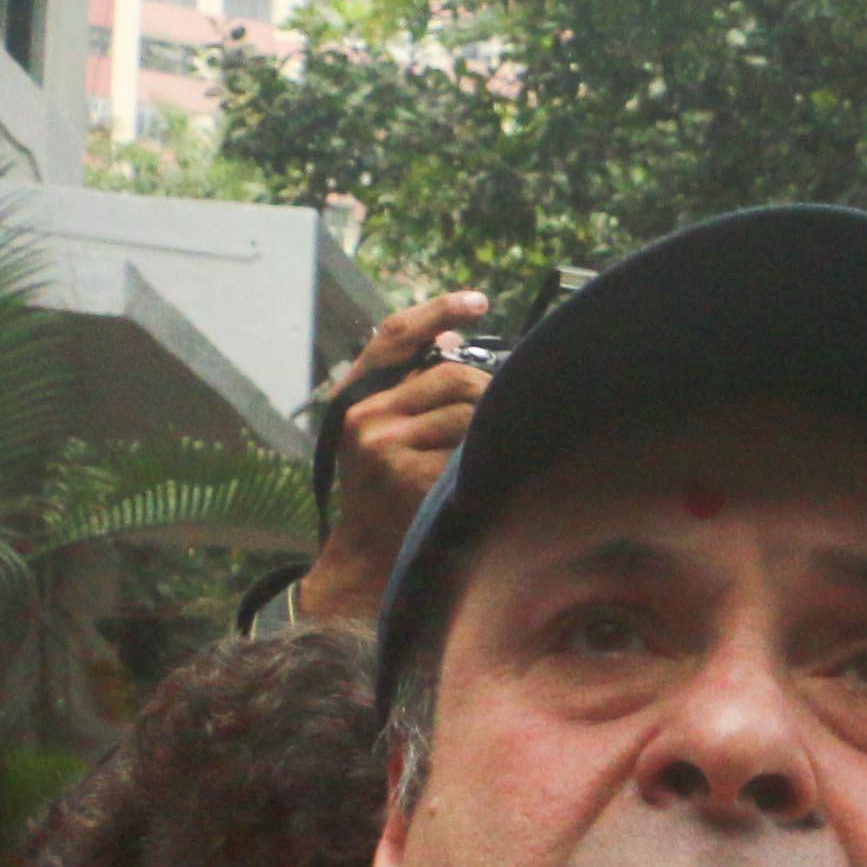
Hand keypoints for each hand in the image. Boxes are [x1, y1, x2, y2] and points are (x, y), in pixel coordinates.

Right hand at [291, 291, 491, 628]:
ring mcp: (384, 445)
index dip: (437, 312)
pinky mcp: (408, 475)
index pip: (396, 337)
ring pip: (467, 409)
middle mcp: (365, 416)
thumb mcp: (381, 442)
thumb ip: (410, 396)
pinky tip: (499, 474)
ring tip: (506, 450)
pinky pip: (472, 448)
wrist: (365, 566)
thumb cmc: (386, 503)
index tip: (476, 301)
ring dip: (496, 427)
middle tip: (512, 414)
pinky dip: (492, 457)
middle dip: (490, 391)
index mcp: (354, 399)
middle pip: (451, 374)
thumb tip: (457, 347)